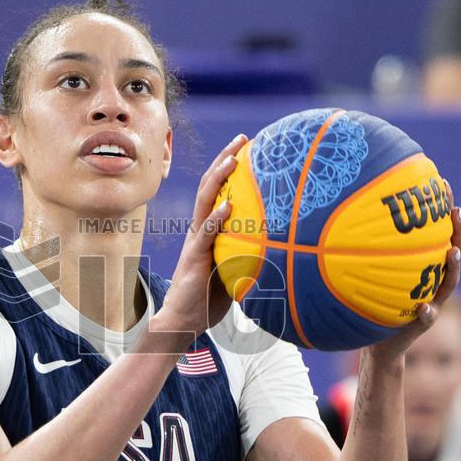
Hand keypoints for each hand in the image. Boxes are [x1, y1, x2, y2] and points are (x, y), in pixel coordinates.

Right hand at [156, 133, 247, 338]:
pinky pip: (206, 234)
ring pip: (204, 202)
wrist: (182, 321)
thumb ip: (245, 254)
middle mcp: (198, 229)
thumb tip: (278, 247)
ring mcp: (196, 241)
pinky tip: (228, 205)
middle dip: (224, 159)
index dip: (228, 167)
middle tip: (242, 139)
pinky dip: (217, 217)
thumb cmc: (208, 299)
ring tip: (233, 160)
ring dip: (218, 179)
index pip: (215, 191)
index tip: (246, 146)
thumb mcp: (232, 270)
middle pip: (208, 186)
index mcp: (206, 230)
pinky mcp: (195, 258)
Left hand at [366, 178, 460, 363]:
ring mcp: (432, 303)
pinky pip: (426, 318)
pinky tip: (425, 307)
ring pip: (447, 284)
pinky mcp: (420, 325)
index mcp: (424, 268)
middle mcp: (433, 283)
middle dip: (458, 233)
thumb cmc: (374, 302)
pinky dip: (427, 312)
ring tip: (452, 252)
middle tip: (457, 213)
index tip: (444, 186)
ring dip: (452, 268)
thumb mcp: (373, 273)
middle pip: (453, 254)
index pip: (439, 235)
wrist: (379, 344)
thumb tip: (350, 214)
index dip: (444, 213)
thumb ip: (372, 251)